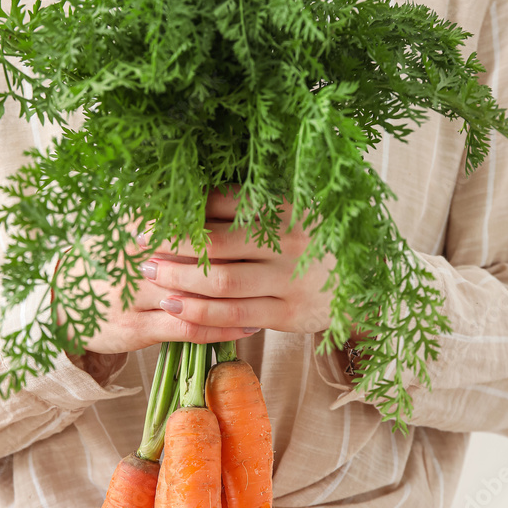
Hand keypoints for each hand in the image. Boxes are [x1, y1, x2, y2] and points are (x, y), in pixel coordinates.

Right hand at [52, 234, 261, 355]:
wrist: (58, 301)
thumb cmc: (106, 260)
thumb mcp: (126, 226)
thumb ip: (167, 215)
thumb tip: (220, 194)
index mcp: (135, 223)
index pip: (190, 217)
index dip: (229, 218)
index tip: (265, 218)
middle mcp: (133, 256)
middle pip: (198, 254)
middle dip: (241, 256)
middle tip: (281, 256)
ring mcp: (132, 294)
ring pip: (196, 293)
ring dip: (238, 296)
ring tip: (273, 293)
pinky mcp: (134, 328)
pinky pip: (187, 329)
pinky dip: (221, 328)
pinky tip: (248, 325)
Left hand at [137, 189, 336, 334]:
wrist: (373, 286)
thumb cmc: (322, 242)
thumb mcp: (299, 209)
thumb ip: (256, 201)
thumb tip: (195, 191)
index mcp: (287, 206)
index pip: (223, 201)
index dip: (181, 205)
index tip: (147, 207)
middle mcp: (288, 242)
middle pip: (215, 242)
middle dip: (169, 243)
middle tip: (135, 242)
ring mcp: (288, 280)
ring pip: (221, 282)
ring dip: (178, 280)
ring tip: (147, 275)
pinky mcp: (289, 314)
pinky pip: (236, 316)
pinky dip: (200, 315)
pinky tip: (174, 310)